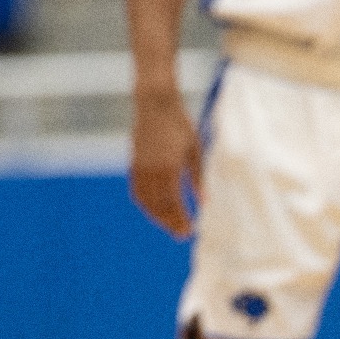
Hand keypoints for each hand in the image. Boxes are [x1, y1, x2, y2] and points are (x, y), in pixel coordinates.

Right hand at [129, 88, 202, 238]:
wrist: (154, 103)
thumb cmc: (179, 124)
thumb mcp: (194, 150)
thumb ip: (198, 178)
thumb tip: (205, 203)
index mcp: (169, 167)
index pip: (173, 203)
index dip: (181, 219)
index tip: (191, 230)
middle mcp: (151, 170)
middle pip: (158, 205)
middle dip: (169, 222)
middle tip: (182, 235)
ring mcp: (140, 166)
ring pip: (145, 200)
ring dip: (156, 215)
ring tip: (169, 225)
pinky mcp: (134, 162)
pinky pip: (136, 189)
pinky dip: (144, 203)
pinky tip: (154, 209)